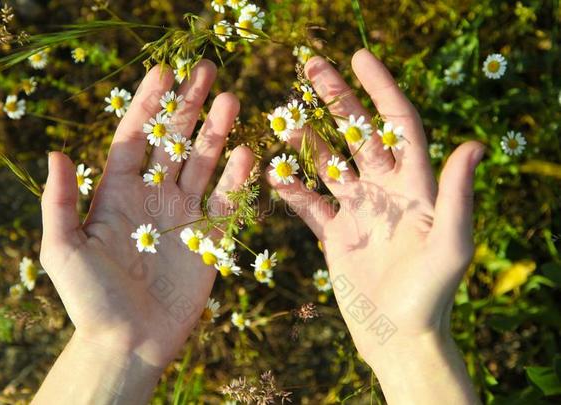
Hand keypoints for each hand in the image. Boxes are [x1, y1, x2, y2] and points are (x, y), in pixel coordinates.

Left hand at [40, 60, 253, 369]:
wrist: (129, 341)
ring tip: (231, 101)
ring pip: (204, 163)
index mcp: (118, 193)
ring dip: (217, 133)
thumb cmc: (90, 298)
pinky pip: (227, 201)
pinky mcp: (209, 238)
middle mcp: (153, 196)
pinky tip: (248, 153)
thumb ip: (60, 202)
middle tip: (208, 71)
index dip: (149, 104)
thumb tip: (56, 152)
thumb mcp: (63, 250)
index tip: (164, 72)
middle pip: (174, 141)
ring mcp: (184, 214)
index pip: (135, 137)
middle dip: (189, 106)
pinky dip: (238, 178)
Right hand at [269, 49, 482, 403]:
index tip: (358, 57)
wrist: (398, 336)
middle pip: (357, 132)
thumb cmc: (430, 293)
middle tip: (310, 66)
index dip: (379, 88)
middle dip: (336, 99)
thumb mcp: (451, 244)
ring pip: (328, 163)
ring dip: (307, 140)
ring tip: (283, 119)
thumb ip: (458, 194)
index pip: (396, 123)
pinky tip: (274, 174)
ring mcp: (357, 211)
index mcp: (414, 185)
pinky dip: (292, 188)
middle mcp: (385, 191)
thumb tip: (476, 145)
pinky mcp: (335, 233)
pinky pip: (309, 203)